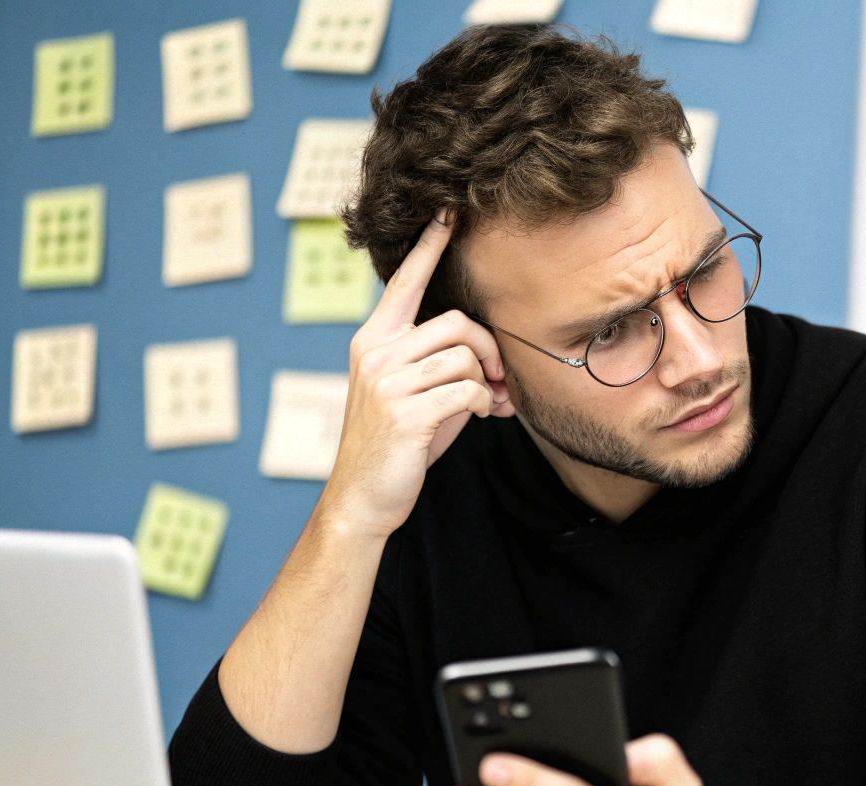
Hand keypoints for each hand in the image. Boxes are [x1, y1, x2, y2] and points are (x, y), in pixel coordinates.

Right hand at [319, 208, 513, 539]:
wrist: (365, 496)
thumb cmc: (398, 443)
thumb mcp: (414, 392)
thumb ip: (442, 364)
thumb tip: (496, 362)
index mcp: (374, 340)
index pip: (405, 283)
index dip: (429, 246)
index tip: (448, 210)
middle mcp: (375, 352)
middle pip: (457, 323)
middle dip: (489, 350)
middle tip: (500, 379)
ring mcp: (386, 381)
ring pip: (464, 357)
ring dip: (488, 382)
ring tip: (489, 404)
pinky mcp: (404, 412)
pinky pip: (468, 389)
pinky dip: (484, 404)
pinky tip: (481, 417)